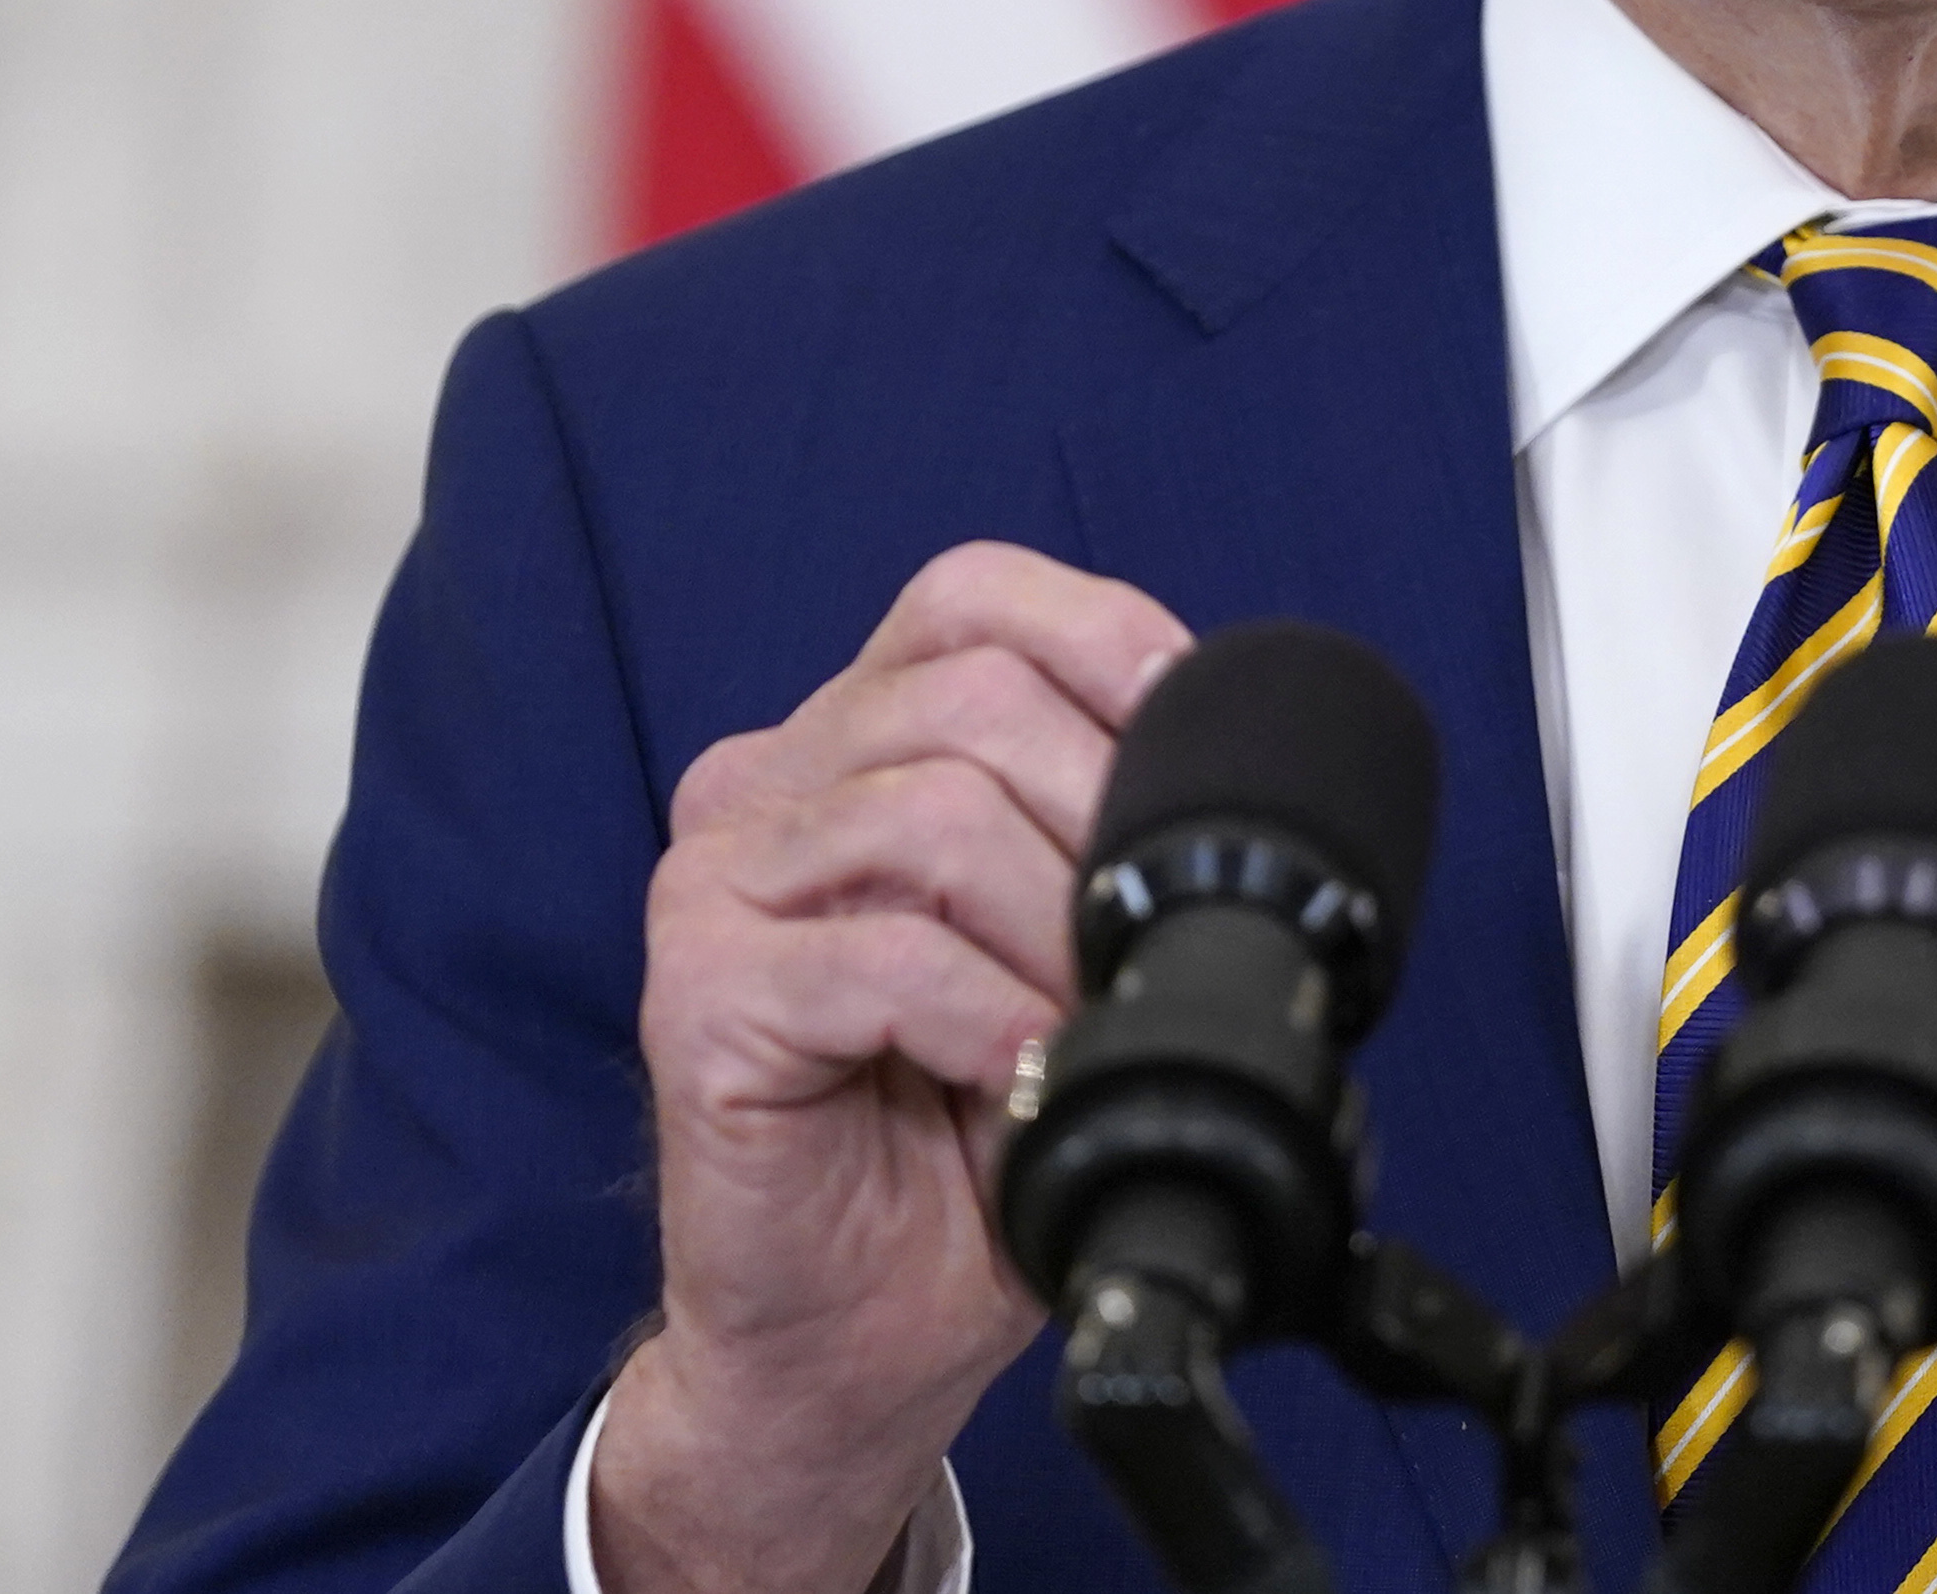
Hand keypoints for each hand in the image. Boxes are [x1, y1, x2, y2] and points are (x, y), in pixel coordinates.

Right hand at [588, 543, 1193, 1593]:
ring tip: (1080, 1029)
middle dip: (1101, 821)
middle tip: (1137, 952)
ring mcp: (716, 881)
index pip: (969, 598)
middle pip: (970, 698)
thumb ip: (1108, 845)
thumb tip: (1240, 772)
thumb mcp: (1065, 962)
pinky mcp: (695, 991)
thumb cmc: (960, 1153)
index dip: (1103, 642)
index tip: (1191, 747)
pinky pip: (882, 957)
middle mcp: (768, 784)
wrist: (853, 1339)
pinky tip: (1016, 1075)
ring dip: (1051, 934)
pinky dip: (986, 1018)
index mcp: (853, 746)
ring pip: (935, 817)